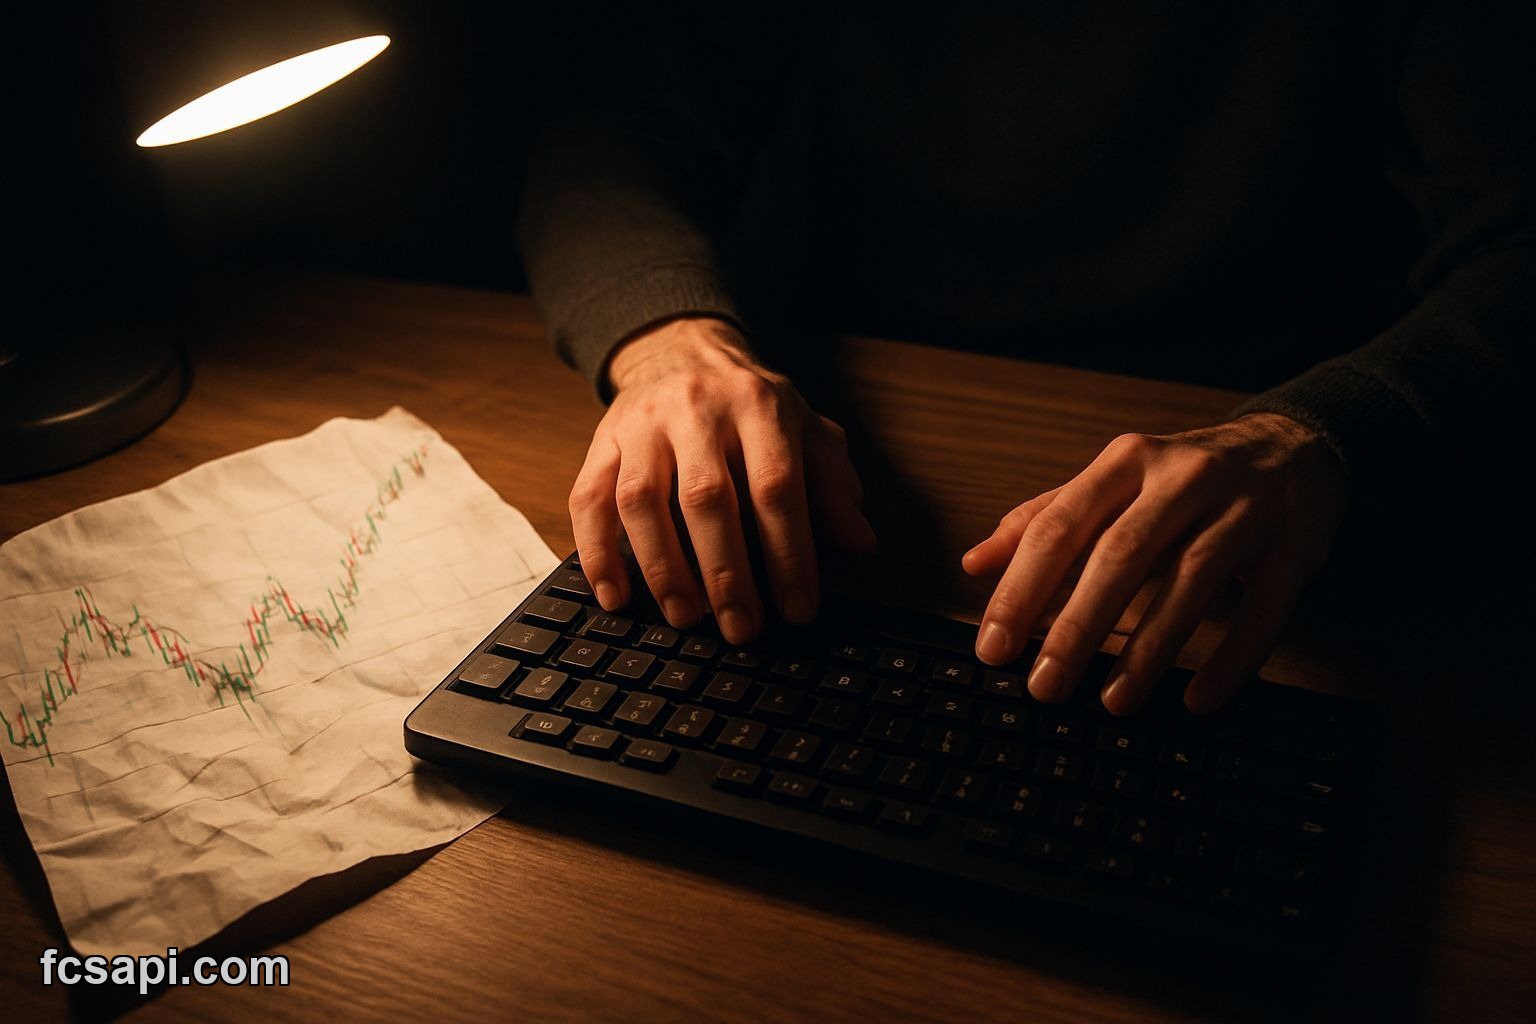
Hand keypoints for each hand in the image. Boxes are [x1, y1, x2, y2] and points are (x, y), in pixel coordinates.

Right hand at [570, 316, 875, 642]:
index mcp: (759, 406)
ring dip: (662, 568)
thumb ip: (832, 486)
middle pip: (707, 498)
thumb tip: (859, 544)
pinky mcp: (602, 441)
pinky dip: (597, 553)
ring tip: (686, 618)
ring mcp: (643, 424)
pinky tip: (614, 597)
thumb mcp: (806, 431)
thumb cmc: (752, 407)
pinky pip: (588, 499)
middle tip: (741, 629)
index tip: (797, 609)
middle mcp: (697, 410)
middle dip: (726, 573)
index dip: (789, 553)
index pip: (776, 486)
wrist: (682, 350)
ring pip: (641, 500)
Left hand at [961, 413, 1347, 714]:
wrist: (1293, 447)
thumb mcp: (1111, 484)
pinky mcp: (1294, 549)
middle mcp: (1183, 478)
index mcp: (1126, 462)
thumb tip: (973, 563)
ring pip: (1193, 579)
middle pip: (1122, 553)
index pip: (1060, 526)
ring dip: (1150, 648)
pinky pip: (1264, 609)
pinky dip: (1233, 658)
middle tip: (1044, 685)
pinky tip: (1200, 700)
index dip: (1021, 588)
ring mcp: (1245, 511)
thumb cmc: (1181, 479)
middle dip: (1078, 624)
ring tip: (1112, 702)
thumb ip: (1044, 520)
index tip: (993, 647)